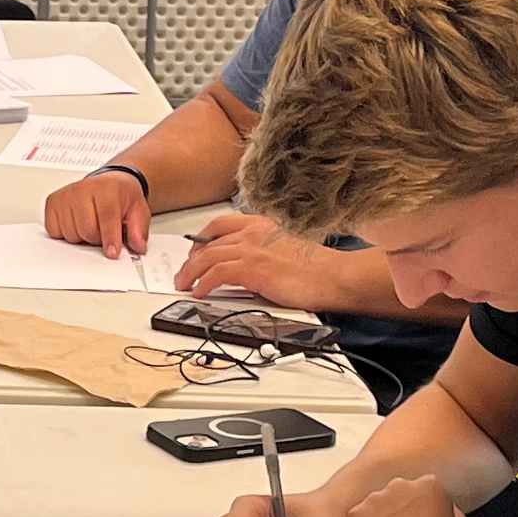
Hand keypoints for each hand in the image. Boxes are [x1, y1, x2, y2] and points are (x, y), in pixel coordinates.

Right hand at [41, 166, 152, 257]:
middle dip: (97, 239)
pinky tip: (76, 224)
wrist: (109, 182)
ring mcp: (65, 196)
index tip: (112, 253)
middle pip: (87, 230)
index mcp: (106, 188)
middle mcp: (83, 189)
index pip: (106, 216)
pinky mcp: (52, 203)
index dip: (110, 238)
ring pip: (71, 234)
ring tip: (91, 225)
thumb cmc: (120, 196)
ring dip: (82, 237)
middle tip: (104, 231)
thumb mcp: (138, 210)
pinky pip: (55, 231)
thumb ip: (139, 229)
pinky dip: (66, 234)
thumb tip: (138, 246)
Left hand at [173, 213, 336, 308]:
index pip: (219, 224)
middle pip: (207, 242)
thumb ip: (262, 253)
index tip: (194, 251)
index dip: (200, 238)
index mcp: (261, 225)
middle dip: (190, 259)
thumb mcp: (284, 250)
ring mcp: (251, 249)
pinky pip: (216, 273)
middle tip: (184, 273)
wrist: (333, 276)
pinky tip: (199, 292)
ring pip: (206, 257)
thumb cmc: (317, 268)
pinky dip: (203, 284)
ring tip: (184, 285)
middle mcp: (252, 233)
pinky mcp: (252, 268)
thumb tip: (246, 270)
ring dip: (190, 273)